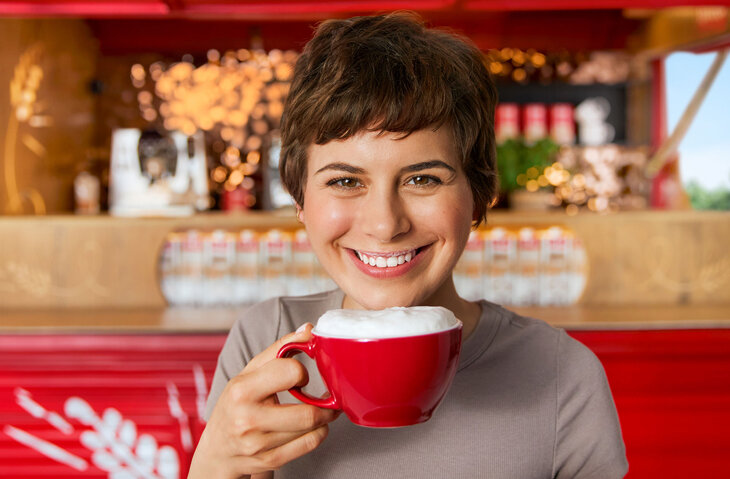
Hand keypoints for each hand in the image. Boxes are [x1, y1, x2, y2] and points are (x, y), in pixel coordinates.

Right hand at [188, 324, 339, 478]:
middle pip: (308, 412)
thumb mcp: (250, 372)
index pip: (290, 373)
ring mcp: (258, 445)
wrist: (218, 449)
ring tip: (322, 410)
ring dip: (324, 419)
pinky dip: (319, 434)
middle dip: (326, 404)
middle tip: (329, 397)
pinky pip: (308, 446)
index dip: (302, 372)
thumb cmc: (237, 403)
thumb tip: (309, 329)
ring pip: (311, 430)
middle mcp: (247, 420)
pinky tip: (314, 427)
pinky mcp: (268, 461)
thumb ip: (280, 348)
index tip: (300, 376)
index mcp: (241, 390)